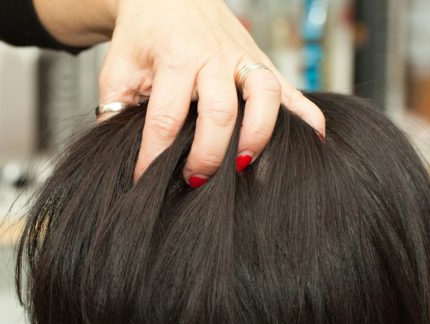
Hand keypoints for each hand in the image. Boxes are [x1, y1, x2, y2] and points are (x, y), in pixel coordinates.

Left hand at [99, 0, 325, 184]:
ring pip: (264, 94)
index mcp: (175, 58)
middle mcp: (214, 57)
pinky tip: (313, 143)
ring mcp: (244, 58)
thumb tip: (117, 159)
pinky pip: (292, 90)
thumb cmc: (144, 35)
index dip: (154, 154)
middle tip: (195, 181)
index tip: (144, 180)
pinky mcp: (263, 62)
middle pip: (219, 110)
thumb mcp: (119, 69)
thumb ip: (116, 111)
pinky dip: (307, 117)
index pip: (165, 116)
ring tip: (245, 165)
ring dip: (259, 134)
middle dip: (209, 153)